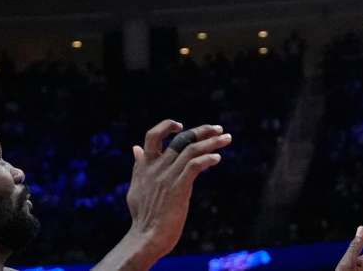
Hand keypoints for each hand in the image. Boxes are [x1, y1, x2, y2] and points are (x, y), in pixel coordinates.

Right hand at [124, 120, 231, 260]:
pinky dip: (207, 158)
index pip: (152, 135)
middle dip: (202, 131)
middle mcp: (156, 168)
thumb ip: (138, 166)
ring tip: (227, 138)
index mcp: (145, 166)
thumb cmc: (143, 215)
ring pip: (191, 150)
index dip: (166, 125)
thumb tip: (135, 148)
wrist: (147, 237)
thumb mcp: (136, 187)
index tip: (181, 125)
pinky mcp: (179, 188)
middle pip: (181, 139)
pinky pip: (195, 166)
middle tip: (219, 129)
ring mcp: (167, 177)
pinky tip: (217, 158)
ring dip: (212, 142)